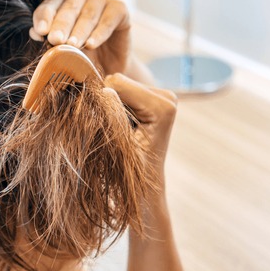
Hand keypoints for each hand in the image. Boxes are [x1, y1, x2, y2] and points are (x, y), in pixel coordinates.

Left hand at [30, 0, 130, 74]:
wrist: (109, 65)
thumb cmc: (81, 53)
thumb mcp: (62, 48)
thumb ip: (48, 38)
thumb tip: (35, 32)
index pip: (50, 3)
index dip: (44, 16)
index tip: (40, 31)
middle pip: (69, 6)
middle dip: (61, 25)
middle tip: (55, 40)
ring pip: (88, 13)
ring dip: (80, 30)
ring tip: (72, 46)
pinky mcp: (120, 8)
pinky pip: (109, 19)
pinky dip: (100, 32)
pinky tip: (92, 44)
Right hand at [103, 73, 182, 270]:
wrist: (145, 189)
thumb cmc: (130, 173)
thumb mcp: (117, 143)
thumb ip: (111, 114)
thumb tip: (102, 89)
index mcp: (163, 106)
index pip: (117, 83)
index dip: (103, 103)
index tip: (109, 129)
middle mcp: (167, 96)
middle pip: (118, 81)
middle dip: (109, 103)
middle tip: (115, 131)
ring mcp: (162, 95)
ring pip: (117, 84)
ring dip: (112, 105)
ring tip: (120, 131)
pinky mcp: (154, 97)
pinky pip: (121, 90)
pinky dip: (116, 105)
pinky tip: (125, 125)